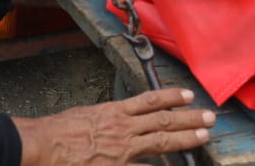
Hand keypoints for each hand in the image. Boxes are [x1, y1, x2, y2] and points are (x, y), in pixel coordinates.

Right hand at [14, 88, 213, 165]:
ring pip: (161, 140)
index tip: (189, 95)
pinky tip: (175, 165)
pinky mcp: (116, 165)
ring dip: (186, 137)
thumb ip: (109, 117)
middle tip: (210, 116)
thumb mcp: (88, 114)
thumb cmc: (60, 129)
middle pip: (164, 120)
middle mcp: (124, 127)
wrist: (44, 144)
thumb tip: (123, 117)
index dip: (172, 97)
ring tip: (204, 135)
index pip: (151, 101)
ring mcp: (122, 148)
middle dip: (189, 118)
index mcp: (116, 111)